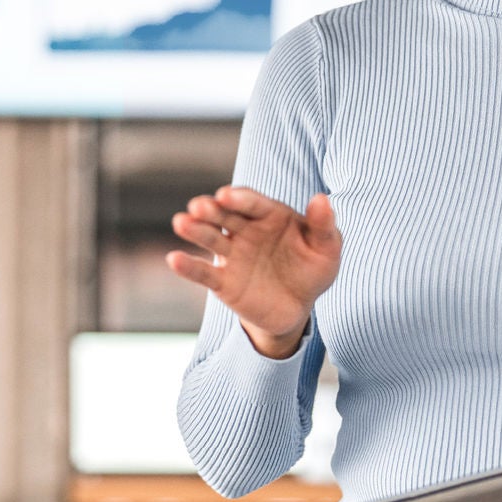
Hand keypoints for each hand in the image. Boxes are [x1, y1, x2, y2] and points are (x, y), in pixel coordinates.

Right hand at [164, 185, 340, 356]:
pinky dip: (189, 267)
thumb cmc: (313, 269)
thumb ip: (323, 225)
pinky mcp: (223, 281)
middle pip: (225, 215)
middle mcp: (245, 230)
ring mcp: (232, 255)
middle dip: (211, 210)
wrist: (298, 307)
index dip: (239, 198)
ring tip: (181, 222)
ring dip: (195, 230)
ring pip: (211, 238)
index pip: (252, 202)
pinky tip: (174, 259)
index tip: (226, 195)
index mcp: (269, 215)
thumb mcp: (326, 249)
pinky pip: (204, 273)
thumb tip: (321, 199)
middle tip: (197, 206)